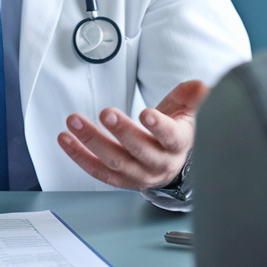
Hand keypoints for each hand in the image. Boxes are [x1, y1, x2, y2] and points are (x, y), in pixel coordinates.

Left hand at [57, 80, 208, 190]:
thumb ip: (191, 97)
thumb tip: (200, 86)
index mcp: (177, 144)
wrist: (171, 164)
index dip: (159, 127)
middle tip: (106, 113)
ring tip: (74, 122)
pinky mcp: (118, 180)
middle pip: (140, 150)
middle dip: (121, 131)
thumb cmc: (175, 133)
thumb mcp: (186, 112)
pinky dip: (79, 155)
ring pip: (114, 161)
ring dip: (91, 141)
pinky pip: (97, 171)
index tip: (146, 114)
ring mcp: (137, 174)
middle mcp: (158, 163)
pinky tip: (65, 139)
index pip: (171, 137)